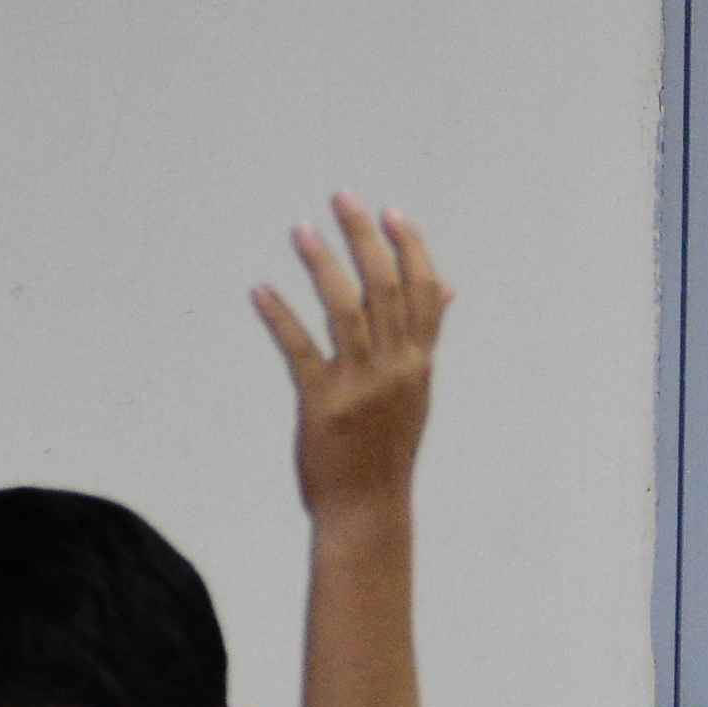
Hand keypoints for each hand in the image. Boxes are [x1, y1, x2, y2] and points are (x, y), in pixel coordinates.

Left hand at [253, 195, 450, 519]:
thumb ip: (424, 335)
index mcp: (420, 362)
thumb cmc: (389, 446)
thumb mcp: (417, 388)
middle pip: (385, 289)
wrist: (368, 508)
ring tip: (301, 230)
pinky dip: (280, 318)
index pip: (423, 291)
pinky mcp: (323, 404)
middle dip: (364, 238)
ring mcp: (361, 385)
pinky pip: (300, 351)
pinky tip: (261, 290)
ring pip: (346, 311)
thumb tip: (446, 287)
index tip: (392, 212)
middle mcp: (396, 367)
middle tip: (343, 198)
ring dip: (322, 265)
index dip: (410, 248)